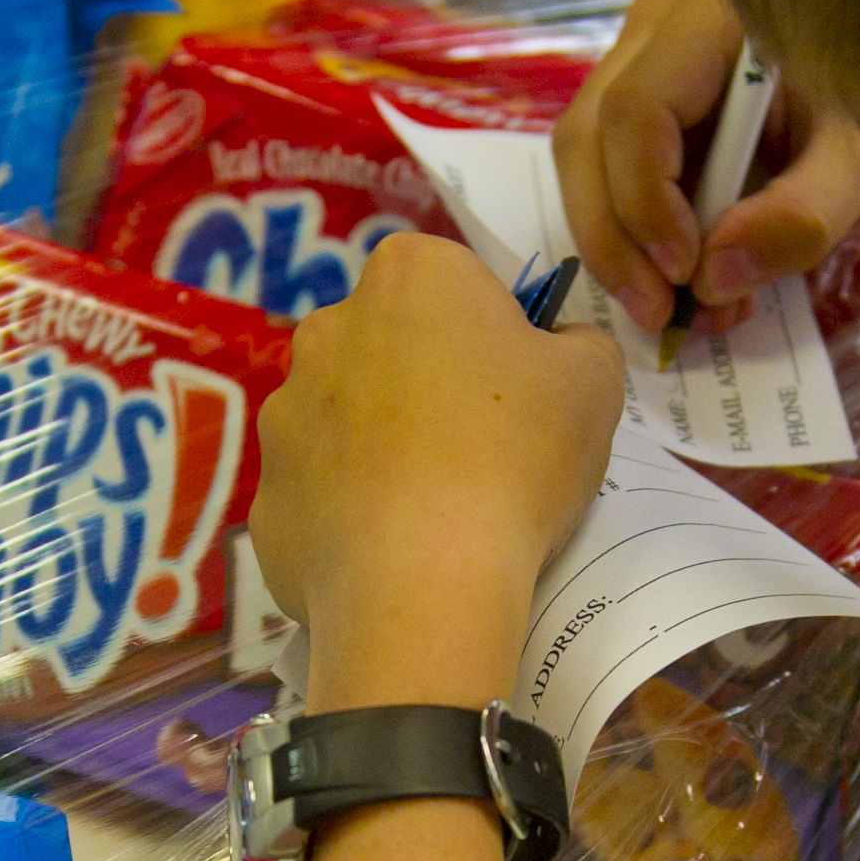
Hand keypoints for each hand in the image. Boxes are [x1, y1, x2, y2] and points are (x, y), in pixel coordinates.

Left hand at [251, 235, 621, 711]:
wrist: (423, 583)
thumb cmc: (515, 458)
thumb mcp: (594, 382)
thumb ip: (581, 343)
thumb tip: (560, 344)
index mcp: (409, 277)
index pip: (457, 283)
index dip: (496, 336)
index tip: (521, 393)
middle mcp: (330, 329)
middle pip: (393, 347)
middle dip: (430, 387)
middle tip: (487, 453)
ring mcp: (284, 415)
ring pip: (349, 423)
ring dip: (385, 452)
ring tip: (440, 514)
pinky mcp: (266, 498)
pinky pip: (322, 498)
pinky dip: (354, 520)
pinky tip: (398, 555)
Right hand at [554, 0, 859, 330]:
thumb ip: (802, 215)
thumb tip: (713, 278)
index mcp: (712, 15)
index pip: (637, 109)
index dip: (644, 199)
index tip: (684, 273)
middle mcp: (656, 26)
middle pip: (591, 136)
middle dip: (616, 238)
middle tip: (659, 313)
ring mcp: (638, 61)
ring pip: (586, 161)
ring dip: (622, 246)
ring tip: (684, 310)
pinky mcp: (639, 103)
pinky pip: (610, 173)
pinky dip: (639, 237)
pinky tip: (691, 282)